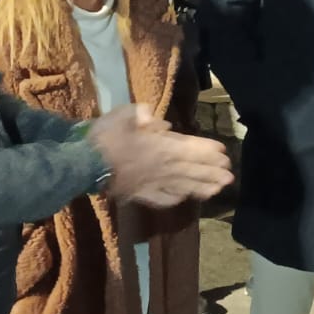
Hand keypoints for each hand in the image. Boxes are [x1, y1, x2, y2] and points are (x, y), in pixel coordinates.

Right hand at [88, 105, 232, 208]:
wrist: (82, 166)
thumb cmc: (104, 138)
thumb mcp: (123, 115)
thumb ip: (142, 116)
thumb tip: (159, 122)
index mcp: (162, 147)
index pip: (192, 148)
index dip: (209, 151)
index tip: (224, 153)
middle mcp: (163, 168)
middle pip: (193, 170)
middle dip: (213, 172)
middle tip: (230, 175)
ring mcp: (153, 184)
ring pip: (184, 186)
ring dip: (203, 187)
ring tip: (219, 189)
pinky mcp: (141, 195)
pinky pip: (164, 198)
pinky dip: (177, 198)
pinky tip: (184, 198)